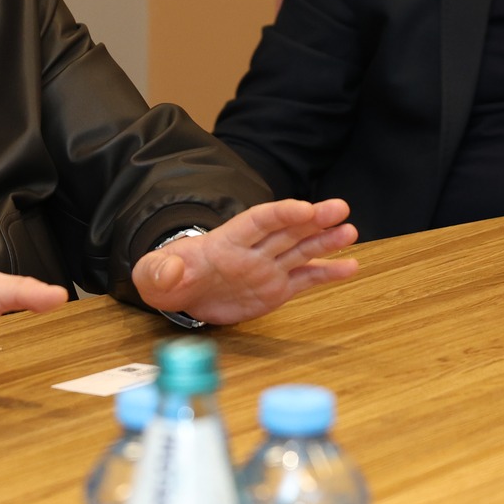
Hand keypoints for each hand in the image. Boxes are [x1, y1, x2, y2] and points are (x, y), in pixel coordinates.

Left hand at [134, 199, 359, 324]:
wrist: (178, 294)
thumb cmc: (166, 278)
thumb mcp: (152, 275)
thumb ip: (159, 271)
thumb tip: (170, 270)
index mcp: (226, 241)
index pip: (257, 221)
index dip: (281, 213)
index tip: (304, 209)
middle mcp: (252, 251)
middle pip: (287, 230)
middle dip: (313, 220)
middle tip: (341, 208)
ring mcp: (267, 269)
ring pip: (301, 250)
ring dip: (326, 241)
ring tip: (351, 231)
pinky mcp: (275, 289)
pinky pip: (304, 279)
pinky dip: (327, 273)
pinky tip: (350, 266)